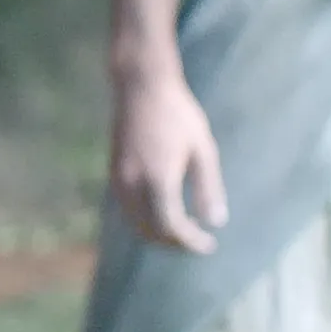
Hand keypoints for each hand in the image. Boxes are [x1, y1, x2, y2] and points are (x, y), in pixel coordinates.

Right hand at [110, 67, 227, 253]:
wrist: (141, 87)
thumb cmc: (178, 114)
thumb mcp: (203, 149)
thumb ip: (208, 187)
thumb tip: (216, 223)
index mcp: (158, 178)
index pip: (171, 225)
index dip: (190, 241)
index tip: (210, 245)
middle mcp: (133, 183)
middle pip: (150, 230)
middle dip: (174, 242)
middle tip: (198, 241)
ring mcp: (119, 178)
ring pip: (135, 222)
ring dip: (158, 232)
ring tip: (183, 228)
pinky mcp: (114, 172)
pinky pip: (128, 209)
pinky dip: (144, 219)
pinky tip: (163, 210)